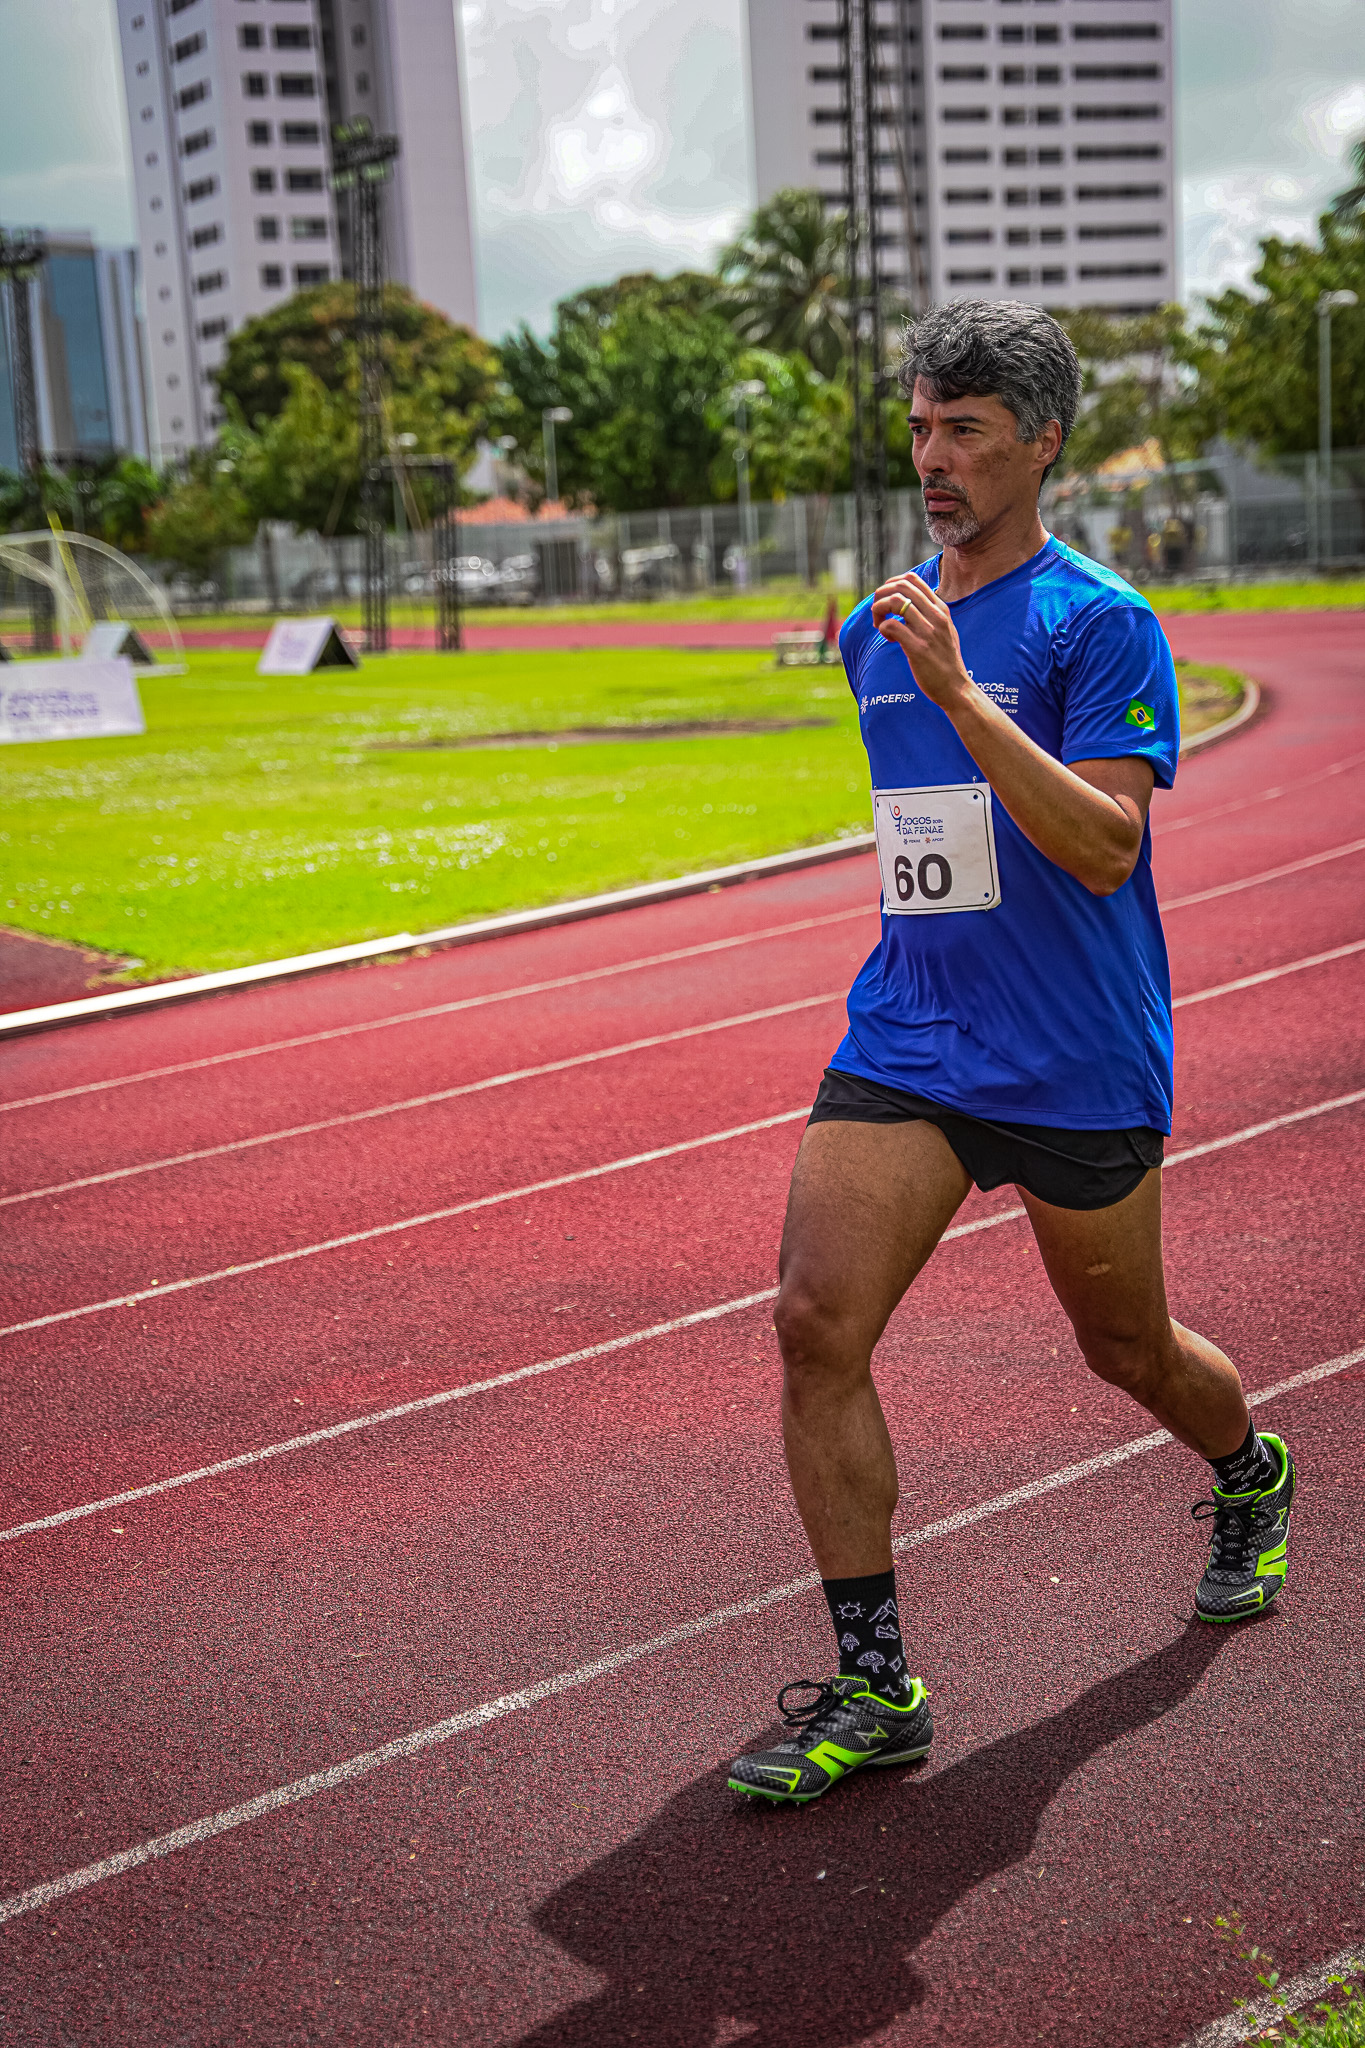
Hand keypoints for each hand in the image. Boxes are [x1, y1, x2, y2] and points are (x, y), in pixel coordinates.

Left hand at [870, 572, 972, 707]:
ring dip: (878, 610)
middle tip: (877, 612)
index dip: (892, 585)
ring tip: (879, 625)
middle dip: (881, 594)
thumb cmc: (946, 662)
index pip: (912, 579)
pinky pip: (892, 626)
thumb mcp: (945, 630)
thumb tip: (909, 603)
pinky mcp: (918, 648)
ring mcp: (928, 631)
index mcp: (941, 609)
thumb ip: (931, 614)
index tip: (886, 601)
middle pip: (901, 585)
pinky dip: (883, 629)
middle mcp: (935, 615)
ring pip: (894, 601)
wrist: (956, 688)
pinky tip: (890, 639)